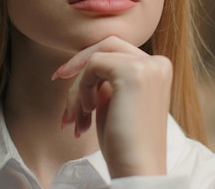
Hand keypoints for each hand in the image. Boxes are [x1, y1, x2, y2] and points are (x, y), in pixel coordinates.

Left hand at [52, 36, 172, 177]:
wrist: (136, 169)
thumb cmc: (122, 143)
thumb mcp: (114, 102)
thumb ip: (105, 79)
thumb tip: (80, 61)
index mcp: (158, 69)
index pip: (116, 50)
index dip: (88, 61)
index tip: (64, 77)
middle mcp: (158, 62)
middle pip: (107, 45)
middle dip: (79, 63)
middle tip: (56, 77)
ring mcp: (148, 66)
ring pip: (96, 56)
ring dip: (78, 86)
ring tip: (77, 117)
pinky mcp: (133, 72)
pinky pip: (93, 65)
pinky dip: (82, 89)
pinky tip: (88, 113)